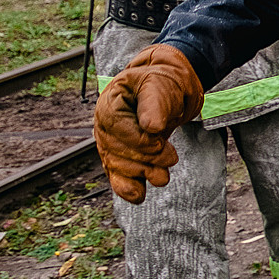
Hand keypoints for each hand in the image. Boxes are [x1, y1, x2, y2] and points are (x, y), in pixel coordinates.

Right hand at [93, 44, 204, 202]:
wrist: (173, 89)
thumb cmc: (165, 82)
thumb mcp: (160, 84)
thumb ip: (154, 104)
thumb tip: (151, 127)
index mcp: (110, 103)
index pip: (116, 128)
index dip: (138, 139)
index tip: (159, 140)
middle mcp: (105, 125)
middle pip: (117, 151)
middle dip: (146, 159)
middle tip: (172, 158)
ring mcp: (112, 143)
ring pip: (119, 166)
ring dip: (142, 174)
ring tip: (163, 176)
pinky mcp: (123, 157)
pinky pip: (118, 177)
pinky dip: (127, 188)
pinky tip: (138, 195)